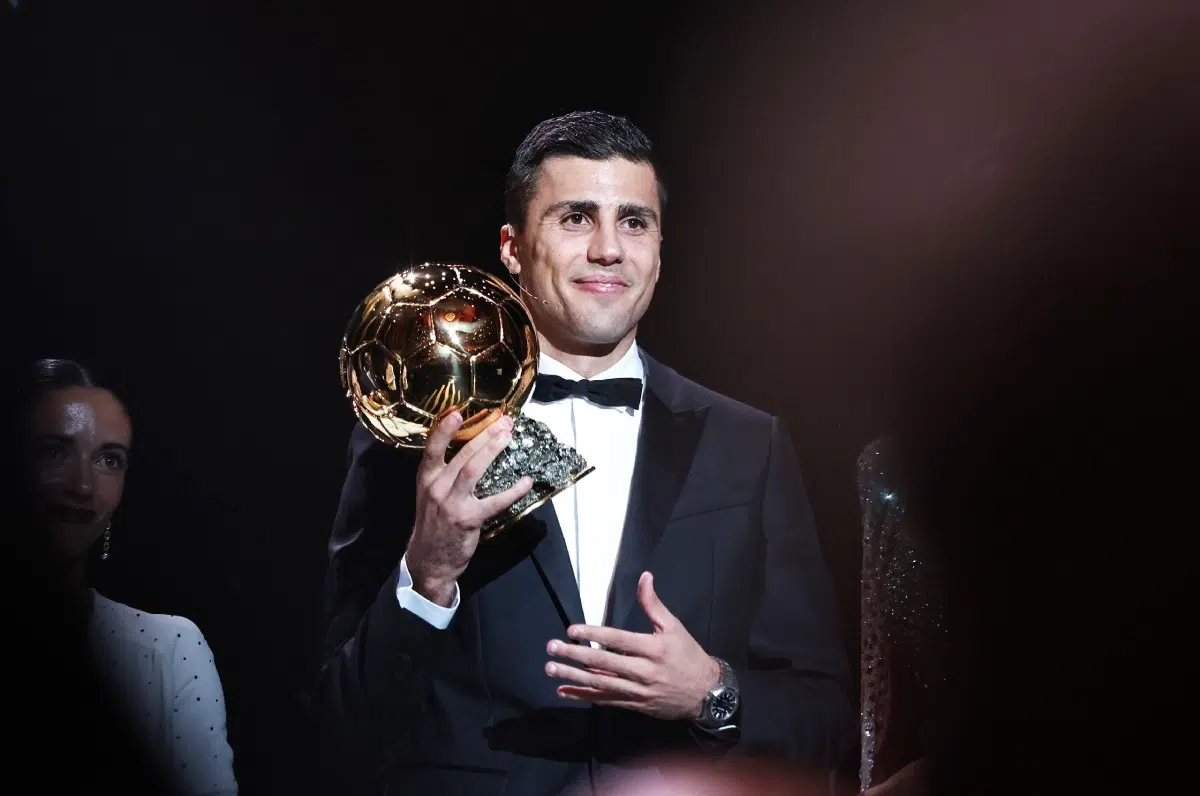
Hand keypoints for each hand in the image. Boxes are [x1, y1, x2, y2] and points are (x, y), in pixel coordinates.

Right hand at [405, 411, 532, 606]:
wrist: (429, 560)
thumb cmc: (434, 523)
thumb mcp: (430, 494)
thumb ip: (445, 473)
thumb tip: (474, 447)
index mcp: (427, 478)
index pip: (432, 448)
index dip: (444, 429)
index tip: (459, 411)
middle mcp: (437, 487)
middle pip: (462, 453)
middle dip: (485, 434)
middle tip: (504, 422)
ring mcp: (452, 503)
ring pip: (474, 469)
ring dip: (493, 450)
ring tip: (509, 437)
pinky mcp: (469, 519)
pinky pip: (495, 501)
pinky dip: (513, 491)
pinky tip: (525, 482)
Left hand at [545, 572, 719, 719]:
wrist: (706, 694)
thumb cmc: (688, 656)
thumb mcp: (675, 627)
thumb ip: (654, 604)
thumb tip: (644, 577)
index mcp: (653, 649)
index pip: (617, 640)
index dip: (593, 635)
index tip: (572, 630)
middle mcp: (643, 672)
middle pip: (603, 664)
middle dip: (574, 656)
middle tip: (552, 648)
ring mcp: (637, 691)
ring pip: (600, 684)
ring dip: (573, 678)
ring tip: (551, 669)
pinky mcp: (634, 705)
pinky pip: (605, 700)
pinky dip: (584, 696)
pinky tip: (565, 692)